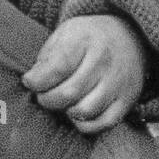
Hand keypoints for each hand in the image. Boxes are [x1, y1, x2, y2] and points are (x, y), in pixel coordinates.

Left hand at [22, 13, 146, 134]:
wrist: (129, 36)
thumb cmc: (88, 39)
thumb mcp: (64, 33)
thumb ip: (46, 57)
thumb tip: (32, 82)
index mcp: (85, 40)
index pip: (58, 67)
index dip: (37, 80)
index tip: (29, 81)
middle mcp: (104, 61)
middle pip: (69, 93)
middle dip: (47, 99)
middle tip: (42, 95)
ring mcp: (118, 82)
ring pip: (85, 111)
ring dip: (65, 111)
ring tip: (61, 102)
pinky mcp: (127, 100)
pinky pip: (103, 123)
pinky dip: (85, 125)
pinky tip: (77, 113)